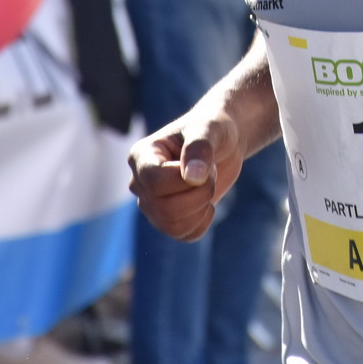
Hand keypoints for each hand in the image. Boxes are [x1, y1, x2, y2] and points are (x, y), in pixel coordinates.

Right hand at [128, 112, 246, 241]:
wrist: (223, 142)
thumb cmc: (212, 128)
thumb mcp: (209, 129)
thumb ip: (199, 149)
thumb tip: (192, 178)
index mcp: (141, 156)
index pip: (154, 183)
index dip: (185, 181)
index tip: (205, 163)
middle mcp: (139, 182)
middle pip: (164, 209)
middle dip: (199, 194)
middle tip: (209, 172)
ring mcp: (151, 203)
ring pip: (173, 226)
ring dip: (201, 206)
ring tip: (205, 184)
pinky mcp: (167, 219)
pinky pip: (184, 235)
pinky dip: (202, 221)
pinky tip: (206, 201)